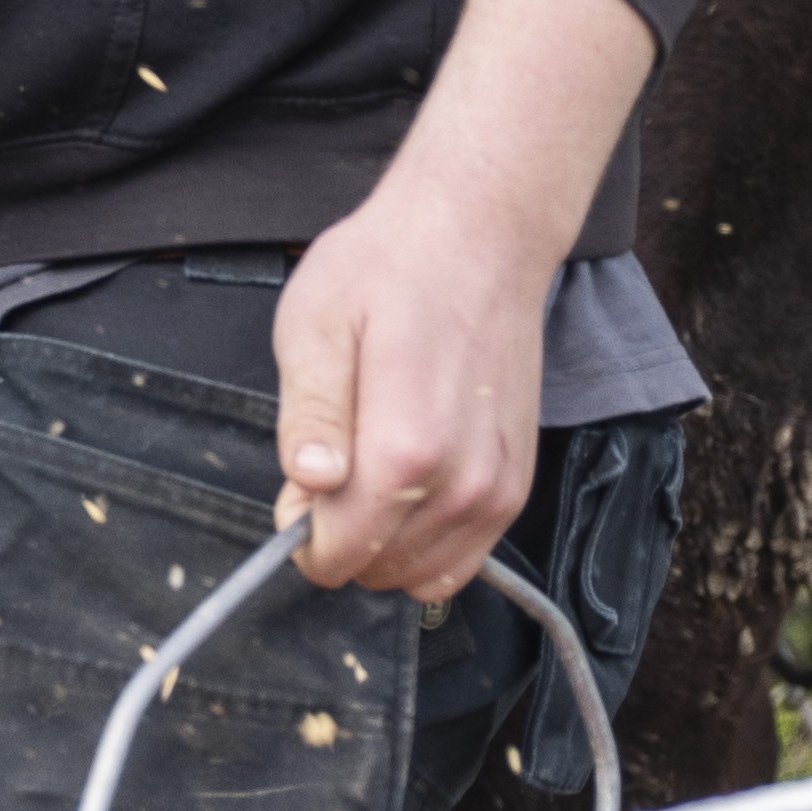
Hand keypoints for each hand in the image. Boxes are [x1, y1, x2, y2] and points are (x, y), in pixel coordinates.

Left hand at [269, 162, 553, 600]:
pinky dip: (425, 543)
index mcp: (409, 446)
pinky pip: (465, 558)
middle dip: (340, 534)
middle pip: (379, 567)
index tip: (293, 491)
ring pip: (422, 573)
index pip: (342, 550)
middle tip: (327, 467)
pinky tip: (405, 487)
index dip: (302, 534)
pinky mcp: (518, 485)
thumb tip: (310, 482)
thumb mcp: (315, 325)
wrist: (479, 237)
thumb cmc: (389, 270)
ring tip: (366, 469)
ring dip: (383, 542)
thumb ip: (310, 415)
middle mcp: (465, 481)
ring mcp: (500, 489)